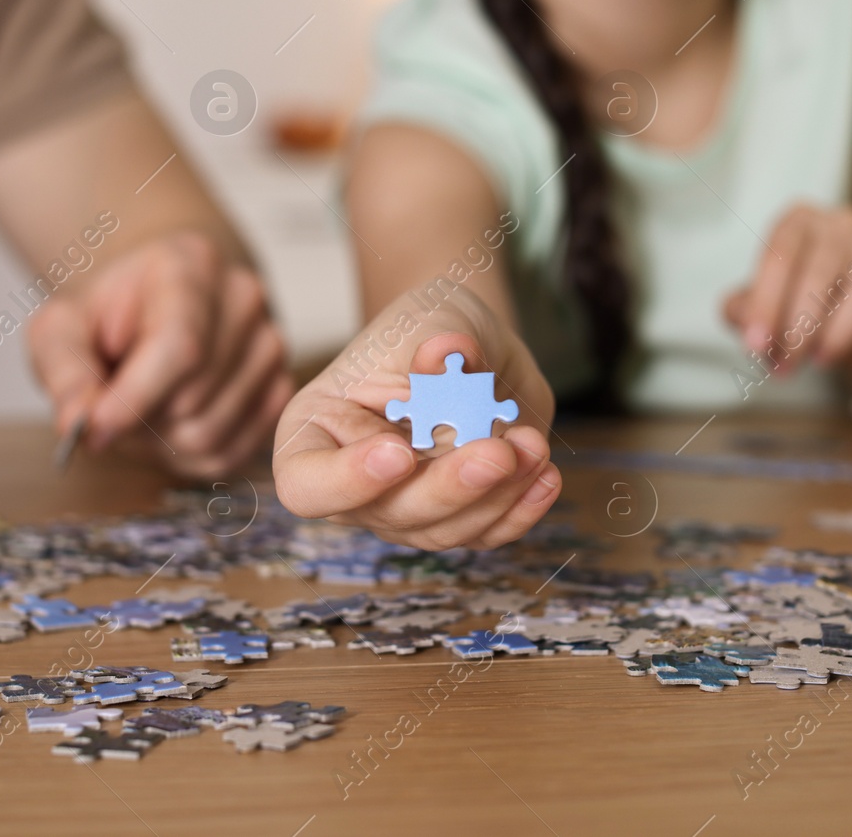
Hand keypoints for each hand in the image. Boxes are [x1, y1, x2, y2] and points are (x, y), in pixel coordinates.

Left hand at [27, 232, 292, 479]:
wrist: (153, 306)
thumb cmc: (107, 316)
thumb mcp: (63, 327)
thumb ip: (66, 369)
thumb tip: (79, 422)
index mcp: (192, 264)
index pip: (180, 345)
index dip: (134, 397)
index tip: (94, 429)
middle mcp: (244, 300)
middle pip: (191, 399)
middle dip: (137, 420)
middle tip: (109, 404)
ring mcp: (271, 346)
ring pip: (209, 434)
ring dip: (159, 442)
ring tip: (140, 408)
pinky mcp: (279, 392)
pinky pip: (228, 455)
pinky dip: (186, 457)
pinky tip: (168, 424)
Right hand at [273, 287, 560, 550]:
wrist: (474, 345)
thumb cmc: (427, 327)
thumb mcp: (427, 320)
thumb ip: (434, 342)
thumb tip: (447, 354)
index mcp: (317, 433)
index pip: (307, 483)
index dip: (347, 480)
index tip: (398, 452)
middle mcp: (355, 483)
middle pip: (388, 514)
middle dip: (449, 488)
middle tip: (497, 451)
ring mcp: (405, 507)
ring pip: (444, 530)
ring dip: (496, 495)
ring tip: (532, 446)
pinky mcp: (458, 516)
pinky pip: (486, 532)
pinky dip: (520, 509)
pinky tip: (544, 477)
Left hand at [722, 204, 851, 371]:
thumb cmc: (800, 310)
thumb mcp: (766, 311)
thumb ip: (744, 311)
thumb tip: (738, 315)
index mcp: (797, 222)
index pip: (780, 255)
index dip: (766, 302)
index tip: (755, 345)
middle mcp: (840, 223)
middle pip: (820, 270)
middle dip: (799, 326)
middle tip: (784, 366)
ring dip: (841, 330)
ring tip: (820, 361)